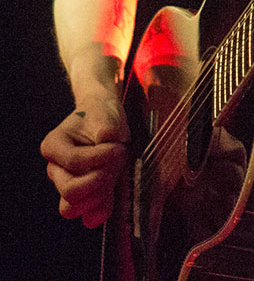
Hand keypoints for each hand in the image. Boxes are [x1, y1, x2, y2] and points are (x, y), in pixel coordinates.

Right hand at [41, 92, 128, 227]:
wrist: (104, 120)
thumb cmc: (102, 117)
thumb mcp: (107, 117)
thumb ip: (108, 130)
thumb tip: (105, 139)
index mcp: (53, 146)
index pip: (74, 161)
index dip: (99, 158)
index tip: (118, 146)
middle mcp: (55, 169)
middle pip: (70, 190)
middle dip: (99, 179)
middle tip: (118, 160)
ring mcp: (65, 186)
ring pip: (73, 208)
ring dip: (99, 195)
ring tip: (114, 174)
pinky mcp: (82, 199)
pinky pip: (87, 217)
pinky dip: (102, 209)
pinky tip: (113, 192)